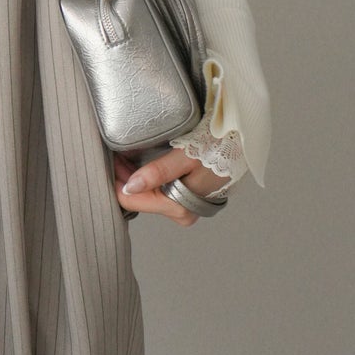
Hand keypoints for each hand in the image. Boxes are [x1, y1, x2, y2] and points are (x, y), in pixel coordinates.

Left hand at [110, 145, 226, 226]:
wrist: (242, 142)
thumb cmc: (217, 147)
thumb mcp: (185, 157)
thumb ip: (158, 173)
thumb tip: (130, 188)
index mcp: (178, 207)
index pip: (131, 201)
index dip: (117, 179)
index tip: (111, 158)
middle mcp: (180, 212)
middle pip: (137, 198)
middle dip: (124, 176)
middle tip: (117, 151)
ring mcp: (183, 205)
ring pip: (146, 194)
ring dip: (133, 174)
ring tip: (127, 152)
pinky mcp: (186, 196)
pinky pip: (157, 189)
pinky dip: (145, 175)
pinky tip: (142, 159)